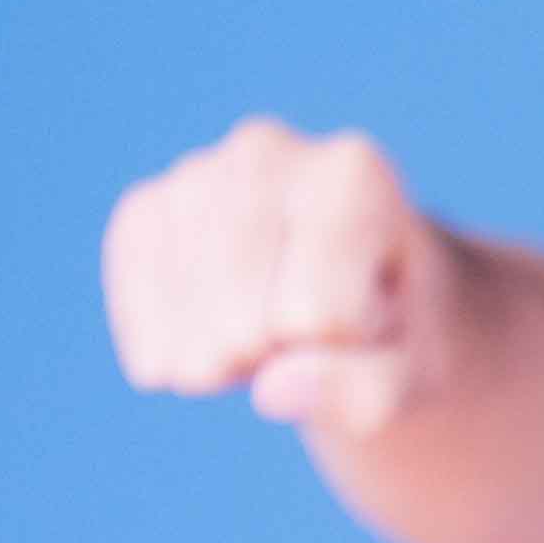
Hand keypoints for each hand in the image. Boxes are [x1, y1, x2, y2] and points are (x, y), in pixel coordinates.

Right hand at [106, 117, 444, 433]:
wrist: (344, 292)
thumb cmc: (387, 328)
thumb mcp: (405, 371)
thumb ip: (362, 390)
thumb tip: (276, 391)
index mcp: (354, 175)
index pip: (320, 316)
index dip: (336, 349)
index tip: (362, 318)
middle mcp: (268, 152)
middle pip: (244, 320)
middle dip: (270, 362)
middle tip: (298, 341)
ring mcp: (196, 174)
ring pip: (190, 318)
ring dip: (217, 362)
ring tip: (260, 337)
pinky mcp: (144, 207)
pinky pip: (138, 302)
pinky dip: (164, 350)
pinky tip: (198, 351)